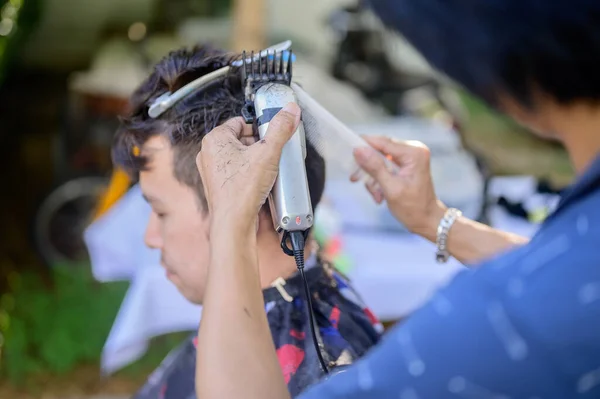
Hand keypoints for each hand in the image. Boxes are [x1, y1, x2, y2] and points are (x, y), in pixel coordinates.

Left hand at [196, 103, 300, 226]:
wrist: (234, 222)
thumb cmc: (242, 189)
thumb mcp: (268, 152)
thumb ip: (280, 128)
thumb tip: (290, 110)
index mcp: (215, 139)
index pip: (241, 122)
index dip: (259, 127)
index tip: (271, 135)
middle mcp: (208, 153)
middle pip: (240, 139)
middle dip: (258, 145)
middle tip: (271, 153)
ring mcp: (210, 171)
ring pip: (238, 156)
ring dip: (254, 160)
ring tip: (266, 169)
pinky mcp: (217, 185)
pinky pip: (235, 172)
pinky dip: (247, 174)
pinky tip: (259, 181)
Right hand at [353, 137, 446, 236]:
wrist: (427, 220)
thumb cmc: (413, 208)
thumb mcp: (391, 189)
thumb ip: (375, 167)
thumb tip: (358, 150)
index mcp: (413, 153)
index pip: (382, 142)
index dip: (363, 145)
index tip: (347, 152)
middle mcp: (413, 150)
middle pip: (379, 150)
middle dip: (368, 168)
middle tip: (355, 179)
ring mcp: (410, 156)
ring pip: (379, 159)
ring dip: (373, 177)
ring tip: (376, 195)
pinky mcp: (406, 163)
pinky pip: (385, 165)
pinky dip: (379, 179)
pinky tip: (380, 194)